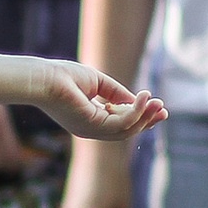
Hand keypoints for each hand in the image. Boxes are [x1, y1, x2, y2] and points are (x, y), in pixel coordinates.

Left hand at [30, 62, 164, 145]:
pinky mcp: (93, 126)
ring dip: (145, 116)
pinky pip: (123, 123)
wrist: (44, 79)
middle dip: (147, 119)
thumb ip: (116, 93)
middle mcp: (91, 129)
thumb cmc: (63, 76)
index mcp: (90, 119)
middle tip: (163, 109)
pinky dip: (137, 112)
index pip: (119, 123)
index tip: (156, 106)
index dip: (139, 116)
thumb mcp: (97, 82)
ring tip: (158, 102)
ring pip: (127, 129)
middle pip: (126, 130)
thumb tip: (136, 100)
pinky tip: (145, 97)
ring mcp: (92, 130)